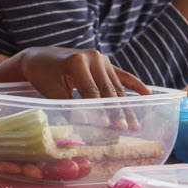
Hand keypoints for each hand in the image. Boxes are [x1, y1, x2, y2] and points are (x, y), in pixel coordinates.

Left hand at [19, 46, 150, 129]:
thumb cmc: (43, 75)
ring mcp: (101, 59)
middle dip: (117, 111)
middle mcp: (93, 58)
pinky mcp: (105, 63)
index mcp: (78, 62)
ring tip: (134, 125)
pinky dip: (135, 85)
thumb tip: (84, 124)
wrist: (39, 58)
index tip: (106, 125)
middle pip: (108, 89)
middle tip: (125, 129)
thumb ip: (68, 105)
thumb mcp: (52, 90)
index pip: (91, 90)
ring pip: (116, 86)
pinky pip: (123, 75)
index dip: (98, 109)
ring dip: (126, 106)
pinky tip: (148, 95)